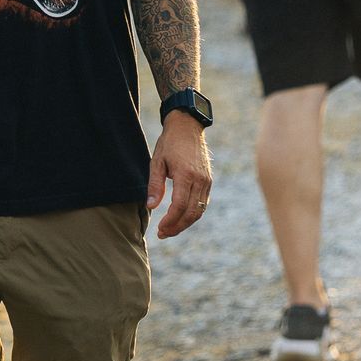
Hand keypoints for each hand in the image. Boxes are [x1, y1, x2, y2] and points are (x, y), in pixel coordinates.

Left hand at [148, 110, 211, 239]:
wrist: (188, 126)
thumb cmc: (170, 143)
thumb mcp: (157, 162)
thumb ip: (155, 185)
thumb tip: (151, 206)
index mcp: (186, 174)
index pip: (180, 206)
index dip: (170, 221)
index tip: (159, 229)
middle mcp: (200, 179)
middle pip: (192, 213)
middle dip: (177, 227)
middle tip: (163, 234)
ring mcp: (207, 181)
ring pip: (199, 210)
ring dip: (185, 223)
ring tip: (170, 229)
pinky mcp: (209, 181)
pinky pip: (203, 203)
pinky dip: (193, 214)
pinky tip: (181, 217)